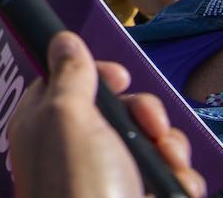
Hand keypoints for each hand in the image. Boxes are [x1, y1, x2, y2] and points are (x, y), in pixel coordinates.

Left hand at [9, 32, 205, 197]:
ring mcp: (109, 173)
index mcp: (45, 122)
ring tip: (168, 161)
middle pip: (117, 108)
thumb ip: (69, 76)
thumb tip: (62, 40)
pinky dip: (178, 176)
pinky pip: (166, 173)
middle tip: (150, 124)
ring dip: (168, 145)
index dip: (95, 73)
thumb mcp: (67, 116)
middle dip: (146, 112)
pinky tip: (175, 183)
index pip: (66, 81)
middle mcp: (75, 146)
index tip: (119, 76)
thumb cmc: (77, 184)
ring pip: (148, 140)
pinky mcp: (138, 193)